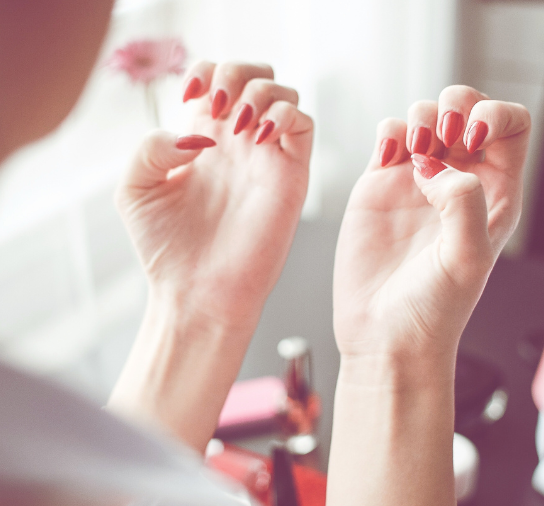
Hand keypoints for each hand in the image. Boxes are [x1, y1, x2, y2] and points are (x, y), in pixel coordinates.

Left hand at [116, 62, 312, 330]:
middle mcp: (238, 145)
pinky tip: (258, 137)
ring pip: (284, 94)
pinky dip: (285, 115)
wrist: (198, 293)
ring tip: (238, 126)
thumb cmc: (167, 250)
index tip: (192, 97)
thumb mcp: (136, 189)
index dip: (206, 70)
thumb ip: (152, 147)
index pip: (215, 78)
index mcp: (203, 140)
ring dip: (261, 93)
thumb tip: (198, 132)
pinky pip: (304, 124)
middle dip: (238, 72)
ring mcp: (267, 159)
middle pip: (255, 76)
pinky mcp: (291, 176)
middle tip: (219, 104)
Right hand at [333, 85, 530, 362]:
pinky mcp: (380, 185)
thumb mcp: (467, 259)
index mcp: (496, 196)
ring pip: (426, 116)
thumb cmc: (434, 310)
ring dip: (420, 117)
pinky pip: (388, 134)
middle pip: (469, 108)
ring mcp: (418, 182)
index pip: (512, 127)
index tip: (473, 137)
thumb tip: (433, 167)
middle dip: (455, 105)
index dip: (497, 115)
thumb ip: (464, 202)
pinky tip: (389, 159)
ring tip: (412, 156)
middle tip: (441, 137)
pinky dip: (389, 130)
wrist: (385, 335)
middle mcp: (459, 183)